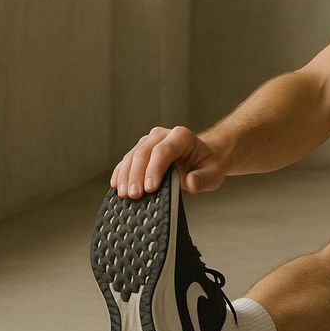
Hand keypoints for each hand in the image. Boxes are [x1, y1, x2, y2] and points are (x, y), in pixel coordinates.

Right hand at [110, 125, 227, 198]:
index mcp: (181, 136)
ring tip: (124, 195)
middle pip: (144, 152)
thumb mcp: (213, 174)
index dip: (154, 169)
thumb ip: (203, 179)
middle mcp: (162, 135)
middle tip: (134, 195)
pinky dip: (120, 173)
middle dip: (137, 175)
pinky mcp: (141, 149)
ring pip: (132, 156)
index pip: (163, 150)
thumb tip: (191, 182)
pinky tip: (116, 185)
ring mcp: (149, 141)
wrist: (204, 157)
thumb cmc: (208, 165)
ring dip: (125, 175)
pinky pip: (127, 160)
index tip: (150, 188)